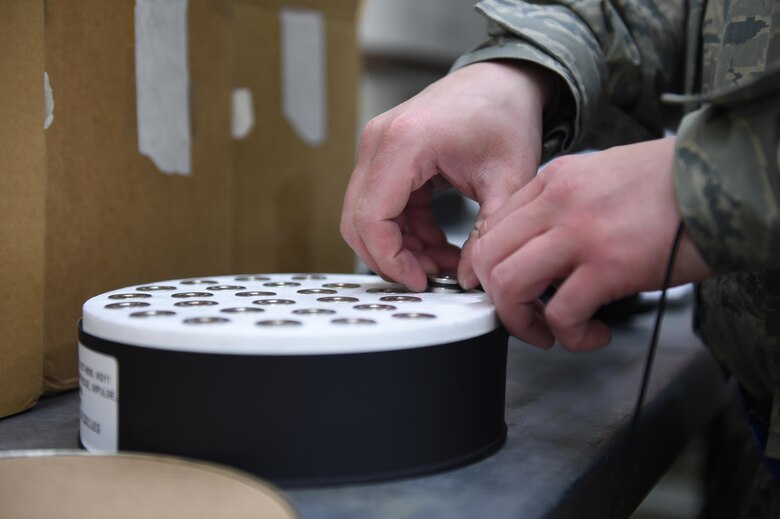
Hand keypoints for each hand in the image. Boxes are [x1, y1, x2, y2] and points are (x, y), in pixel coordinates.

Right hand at [340, 61, 553, 290]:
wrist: (502, 80)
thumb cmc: (505, 116)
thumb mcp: (509, 181)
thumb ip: (488, 234)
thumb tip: (468, 280)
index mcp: (404, 142)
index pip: (372, 218)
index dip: (391, 260)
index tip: (422, 282)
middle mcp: (378, 141)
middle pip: (358, 221)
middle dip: (391, 258)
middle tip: (430, 277)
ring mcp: (376, 146)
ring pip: (366, 216)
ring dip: (399, 246)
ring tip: (443, 260)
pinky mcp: (383, 155)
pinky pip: (380, 205)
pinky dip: (404, 230)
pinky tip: (437, 242)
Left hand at [472, 138, 714, 349]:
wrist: (723, 179)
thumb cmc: (671, 183)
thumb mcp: (602, 175)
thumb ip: (564, 203)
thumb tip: (541, 243)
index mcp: (554, 180)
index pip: (492, 228)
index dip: (489, 269)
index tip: (503, 291)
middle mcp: (557, 203)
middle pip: (488, 258)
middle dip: (498, 300)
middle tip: (525, 317)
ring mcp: (580, 233)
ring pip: (510, 285)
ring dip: (522, 322)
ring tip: (550, 332)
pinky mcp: (610, 265)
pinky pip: (563, 314)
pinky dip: (571, 336)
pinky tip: (593, 334)